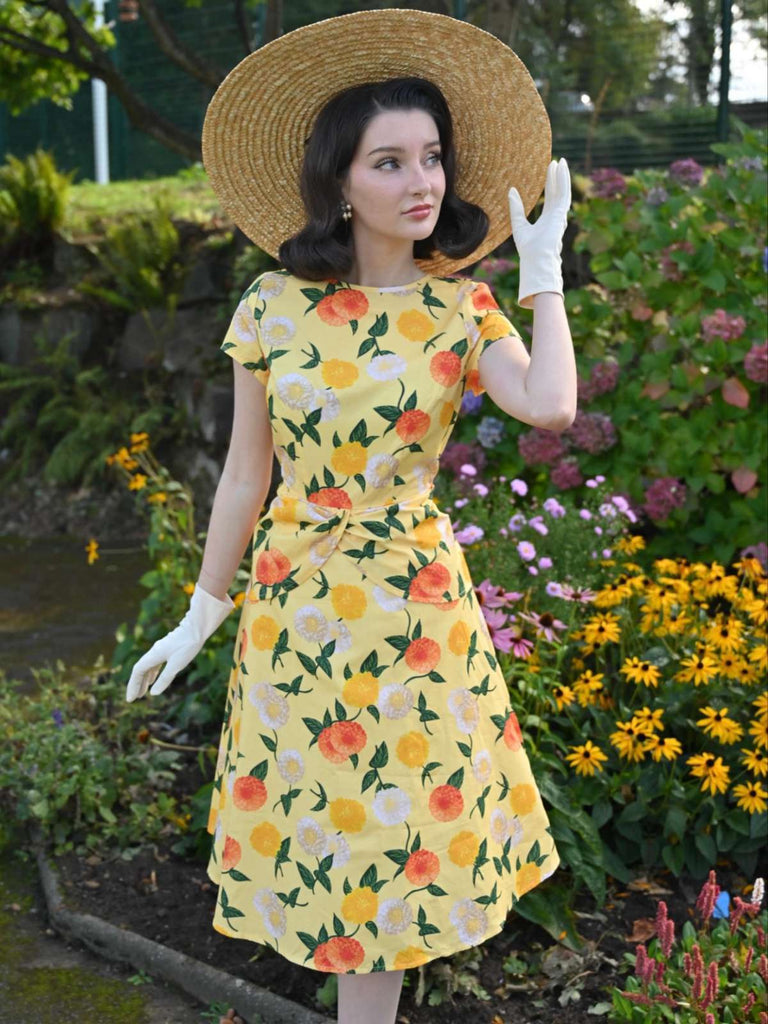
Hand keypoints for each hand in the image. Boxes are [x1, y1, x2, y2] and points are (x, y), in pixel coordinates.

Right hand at [125, 584, 234, 701]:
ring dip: (143, 680)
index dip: (133, 685)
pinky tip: (152, 680)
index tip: (130, 699)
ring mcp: (160, 650)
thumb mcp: (176, 665)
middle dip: (136, 684)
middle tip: (133, 699)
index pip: (138, 672)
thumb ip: (164, 679)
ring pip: (148, 667)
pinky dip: (152, 674)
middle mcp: (154, 652)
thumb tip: (153, 693)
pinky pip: (155, 664)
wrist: (197, 627)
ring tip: (142, 693)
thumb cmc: (187, 645)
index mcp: (153, 655)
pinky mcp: (167, 649)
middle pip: (140, 670)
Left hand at [508, 157, 571, 308]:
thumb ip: (516, 208)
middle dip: (558, 177)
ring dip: (563, 176)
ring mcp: (560, 215)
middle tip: (557, 161)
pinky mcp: (561, 215)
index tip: (550, 170)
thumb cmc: (528, 249)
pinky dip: (563, 181)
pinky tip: (562, 170)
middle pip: (558, 192)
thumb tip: (511, 190)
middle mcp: (556, 216)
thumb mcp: (518, 225)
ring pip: (563, 191)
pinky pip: (564, 194)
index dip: (551, 183)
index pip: (551, 197)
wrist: (536, 260)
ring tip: (561, 161)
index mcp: (548, 219)